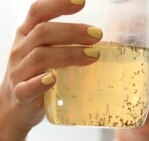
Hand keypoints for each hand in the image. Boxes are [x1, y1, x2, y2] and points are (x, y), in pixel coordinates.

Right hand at [0, 0, 101, 139]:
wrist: (15, 104)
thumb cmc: (35, 73)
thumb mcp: (44, 51)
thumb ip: (62, 42)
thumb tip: (96, 36)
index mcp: (27, 35)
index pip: (38, 12)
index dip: (58, 4)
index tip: (81, 1)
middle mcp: (20, 50)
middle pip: (43, 33)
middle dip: (72, 32)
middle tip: (97, 35)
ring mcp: (18, 72)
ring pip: (40, 57)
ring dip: (68, 54)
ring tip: (93, 56)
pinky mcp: (20, 95)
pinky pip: (27, 88)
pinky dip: (40, 83)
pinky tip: (53, 79)